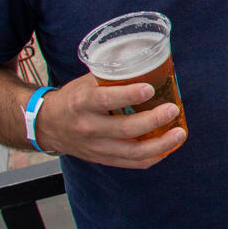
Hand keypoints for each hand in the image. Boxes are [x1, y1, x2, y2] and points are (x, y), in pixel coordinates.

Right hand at [34, 72, 183, 168]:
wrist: (47, 125)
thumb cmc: (73, 99)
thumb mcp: (86, 83)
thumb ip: (113, 77)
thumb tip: (148, 65)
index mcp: (82, 103)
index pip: (106, 100)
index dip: (129, 95)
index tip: (149, 89)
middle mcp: (88, 127)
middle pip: (126, 129)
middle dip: (154, 120)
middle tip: (173, 109)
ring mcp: (96, 147)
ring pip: (133, 151)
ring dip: (161, 144)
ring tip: (179, 133)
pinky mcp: (103, 159)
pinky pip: (132, 163)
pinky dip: (153, 156)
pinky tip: (168, 148)